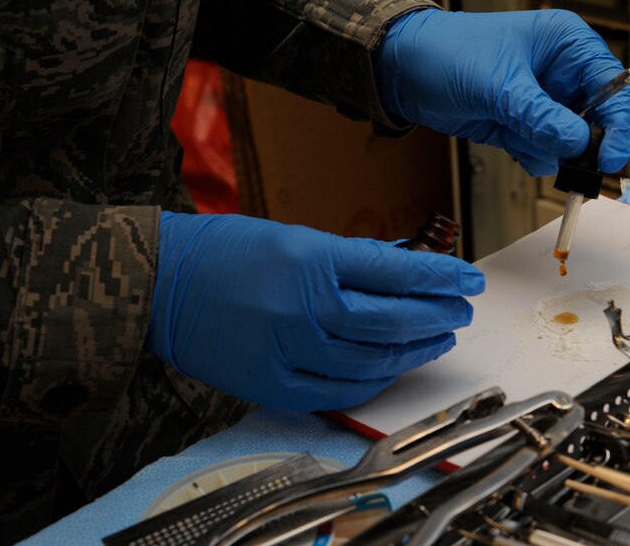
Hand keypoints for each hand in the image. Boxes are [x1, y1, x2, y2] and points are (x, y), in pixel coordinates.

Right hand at [148, 212, 484, 410]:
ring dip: (413, 351)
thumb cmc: (226, 252)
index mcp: (312, 259)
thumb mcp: (294, 237)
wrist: (161, 285)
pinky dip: (372, 382)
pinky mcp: (273, 384)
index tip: (469, 279)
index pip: (397, 272)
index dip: (441, 277)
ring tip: (437, 339)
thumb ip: (349, 259)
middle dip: (437, 315)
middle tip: (461, 310)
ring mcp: (289, 350)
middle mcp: (305, 306)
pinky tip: (393, 368)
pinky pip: (338, 392)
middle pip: (392, 320)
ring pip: (372, 361)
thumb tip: (402, 271)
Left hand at [375, 8, 629, 175]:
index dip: (617, 124)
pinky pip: (543, 152)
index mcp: (567, 45)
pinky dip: (532, 157)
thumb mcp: (499, 85)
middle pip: (598, 119)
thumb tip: (578, 142)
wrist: (405, 71)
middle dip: (582, 145)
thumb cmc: (449, 53)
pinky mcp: (522, 125)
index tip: (608, 157)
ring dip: (549, 150)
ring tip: (517, 137)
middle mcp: (561, 73)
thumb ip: (540, 116)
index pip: (613, 86)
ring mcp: (542, 102)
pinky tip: (510, 145)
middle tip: (571, 166)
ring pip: (569, 142)